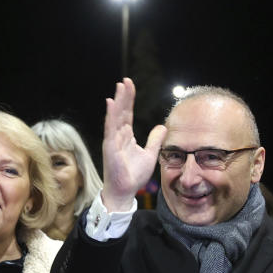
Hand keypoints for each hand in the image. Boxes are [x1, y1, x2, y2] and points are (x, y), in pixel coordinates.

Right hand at [100, 78, 166, 211]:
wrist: (125, 191)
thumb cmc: (134, 175)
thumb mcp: (150, 154)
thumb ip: (155, 140)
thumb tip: (163, 127)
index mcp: (126, 136)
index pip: (127, 114)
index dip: (129, 99)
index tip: (130, 85)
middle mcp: (117, 135)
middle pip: (121, 111)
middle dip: (123, 96)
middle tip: (125, 80)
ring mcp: (112, 140)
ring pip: (115, 116)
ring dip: (118, 101)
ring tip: (119, 86)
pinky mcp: (110, 147)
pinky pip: (110, 128)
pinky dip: (111, 115)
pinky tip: (111, 102)